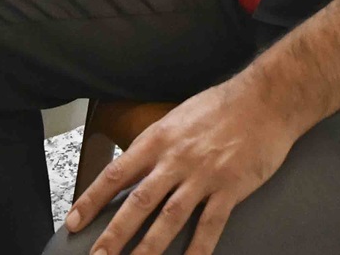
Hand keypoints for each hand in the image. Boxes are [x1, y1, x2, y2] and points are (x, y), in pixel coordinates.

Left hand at [64, 75, 302, 254]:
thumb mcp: (178, 118)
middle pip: (139, 202)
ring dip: (148, 248)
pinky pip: (209, 226)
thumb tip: (132, 171)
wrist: (266, 99)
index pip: (116, 173)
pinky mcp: (230, 189)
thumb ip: (156, 146)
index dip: (92, 200)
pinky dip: (197, 250)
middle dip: (114, 233)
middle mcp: (176, 159)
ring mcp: (203, 176)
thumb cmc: (221, 106)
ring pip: (169, 218)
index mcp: (159, 139)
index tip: (74, 222)